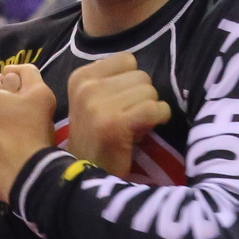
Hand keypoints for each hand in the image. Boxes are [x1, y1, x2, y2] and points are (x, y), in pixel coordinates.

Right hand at [65, 53, 170, 177]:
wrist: (80, 179)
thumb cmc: (95, 140)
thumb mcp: (93, 102)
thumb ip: (112, 81)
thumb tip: (142, 73)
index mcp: (80, 77)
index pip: (127, 59)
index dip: (132, 82)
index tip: (122, 103)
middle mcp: (86, 87)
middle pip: (142, 76)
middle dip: (142, 97)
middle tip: (130, 119)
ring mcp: (98, 104)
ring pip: (150, 92)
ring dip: (150, 111)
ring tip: (133, 128)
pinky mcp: (114, 124)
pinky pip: (154, 109)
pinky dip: (159, 119)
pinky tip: (144, 133)